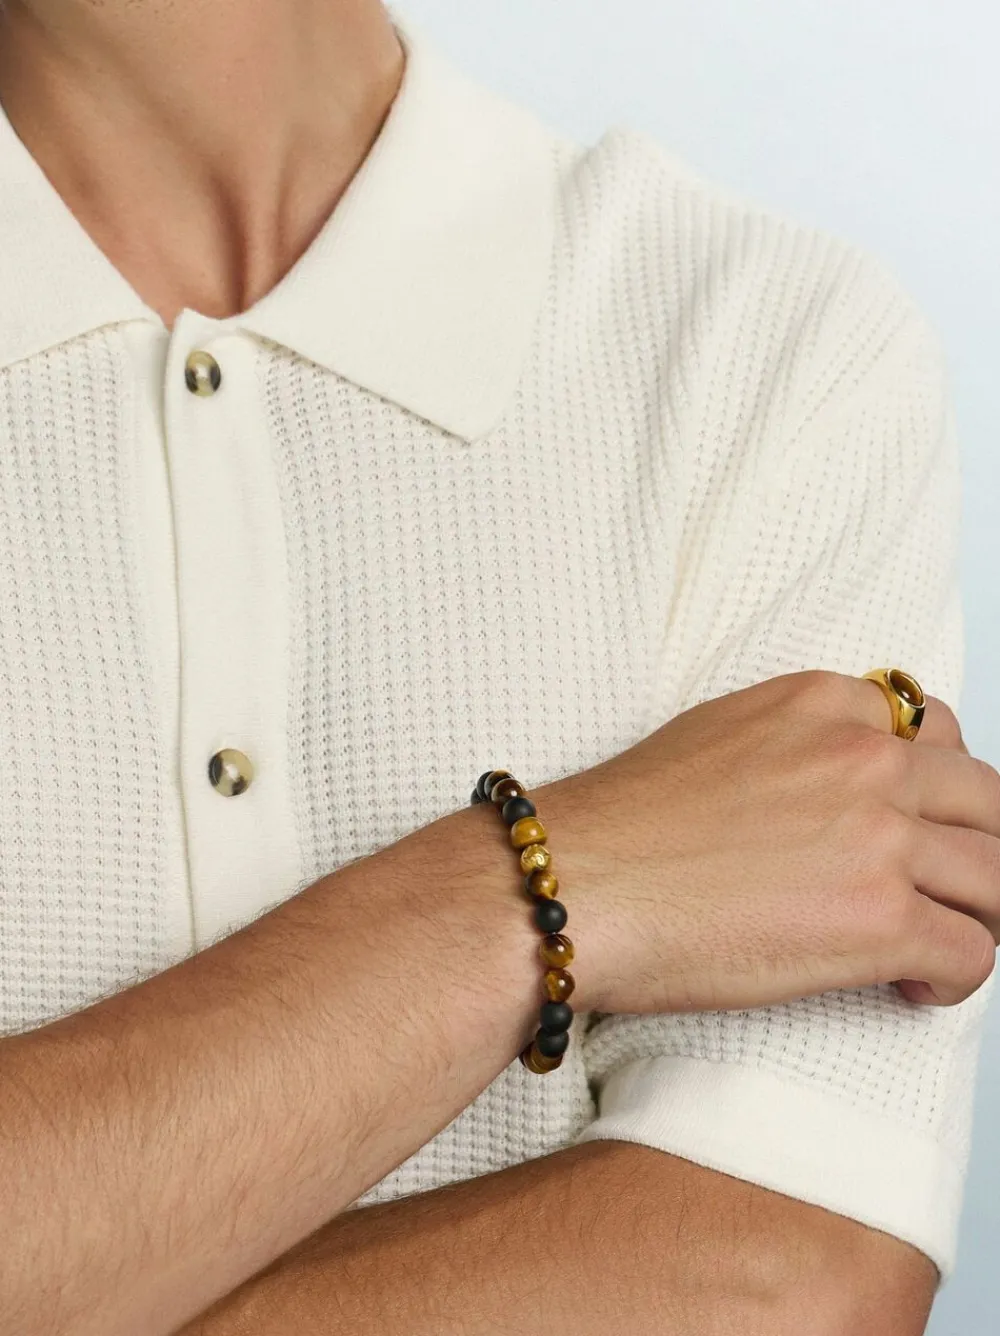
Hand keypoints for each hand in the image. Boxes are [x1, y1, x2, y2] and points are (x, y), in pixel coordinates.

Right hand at [533, 669, 999, 1014]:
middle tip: (950, 887)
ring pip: (996, 877)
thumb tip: (830, 787)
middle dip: (977, 848)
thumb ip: (796, 743)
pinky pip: (973, 950)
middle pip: (985, 801)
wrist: (577, 884)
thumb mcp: (716, 734)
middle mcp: (864, 758)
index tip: (923, 825)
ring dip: (977, 914)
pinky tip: (913, 984)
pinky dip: (956, 977)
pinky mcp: (878, 919)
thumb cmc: (621, 823)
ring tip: (939, 940)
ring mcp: (878, 836)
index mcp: (823, 704)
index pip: (936, 731)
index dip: (938, 788)